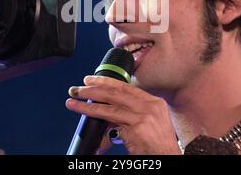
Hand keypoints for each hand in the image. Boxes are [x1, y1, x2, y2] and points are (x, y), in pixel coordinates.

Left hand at [65, 75, 181, 154]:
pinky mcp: (137, 128)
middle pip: (117, 92)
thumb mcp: (146, 124)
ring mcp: (144, 116)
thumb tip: (105, 113)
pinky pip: (111, 122)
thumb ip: (129, 115)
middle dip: (94, 88)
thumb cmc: (156, 146)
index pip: (126, 87)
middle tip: (78, 88)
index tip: (92, 79)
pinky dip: (94, 115)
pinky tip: (83, 113)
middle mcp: (150, 106)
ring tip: (73, 100)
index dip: (107, 81)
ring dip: (88, 102)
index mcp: (154, 102)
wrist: (167, 159)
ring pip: (110, 106)